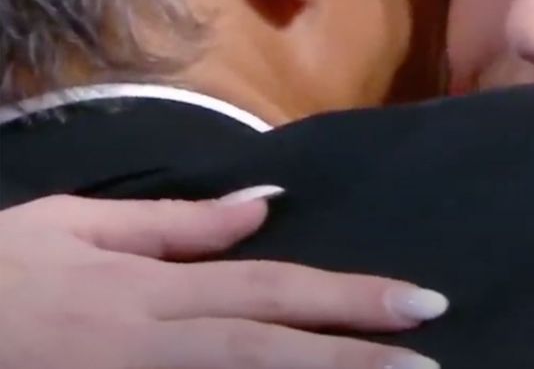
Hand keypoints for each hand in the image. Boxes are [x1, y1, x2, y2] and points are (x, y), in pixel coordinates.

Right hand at [0, 190, 445, 368]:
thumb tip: (262, 205)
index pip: (272, 290)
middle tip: (434, 361)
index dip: (350, 298)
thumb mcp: (74, 227)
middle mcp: (154, 341)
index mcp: (153, 288)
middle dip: (357, 357)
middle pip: (271, 348)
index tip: (421, 303)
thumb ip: (173, 224)